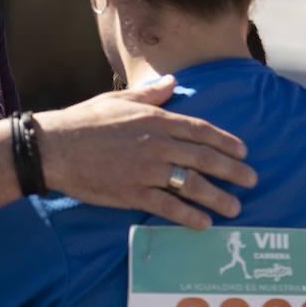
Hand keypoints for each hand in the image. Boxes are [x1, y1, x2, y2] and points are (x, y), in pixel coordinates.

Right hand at [36, 76, 256, 228]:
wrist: (53, 147)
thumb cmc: (84, 121)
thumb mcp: (118, 100)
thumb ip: (150, 94)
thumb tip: (173, 83)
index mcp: (155, 119)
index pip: (200, 130)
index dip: (225, 142)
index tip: (243, 152)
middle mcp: (156, 144)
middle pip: (204, 158)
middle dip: (232, 170)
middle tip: (252, 180)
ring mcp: (145, 170)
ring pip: (191, 184)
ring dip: (218, 196)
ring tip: (235, 207)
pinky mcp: (131, 193)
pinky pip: (167, 206)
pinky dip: (188, 215)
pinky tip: (204, 223)